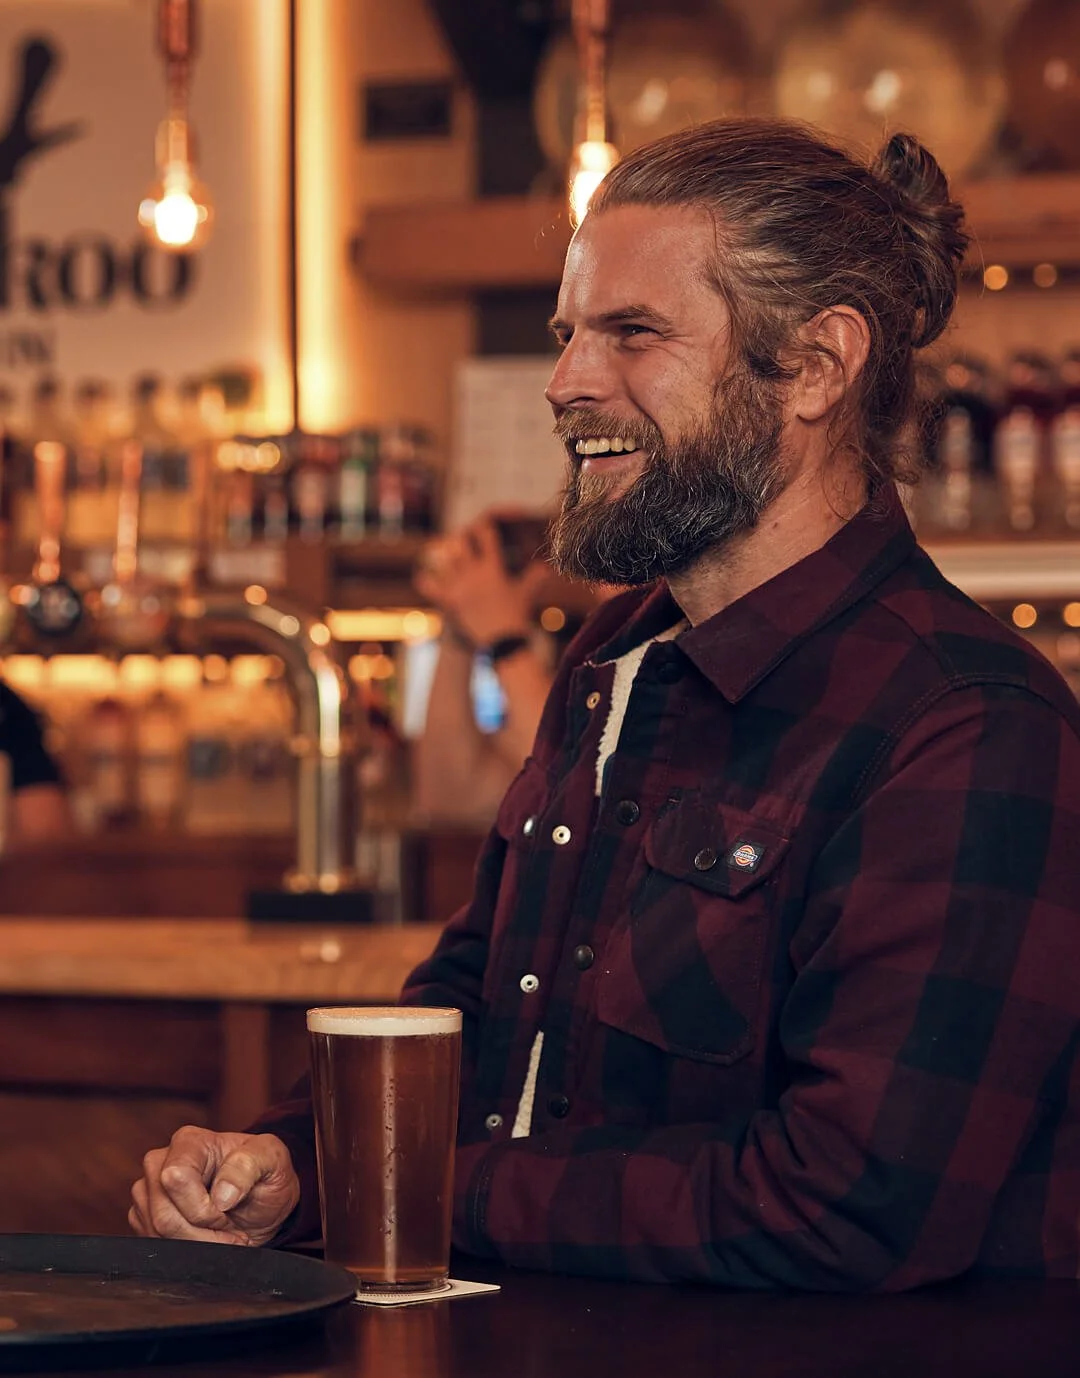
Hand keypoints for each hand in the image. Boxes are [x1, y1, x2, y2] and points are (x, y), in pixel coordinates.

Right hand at [129, 1124, 299, 1246]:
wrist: (260, 1201)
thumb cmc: (265, 1175)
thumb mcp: (272, 1160)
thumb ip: (250, 1165)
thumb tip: (221, 1194)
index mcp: (189, 1141)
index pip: (175, 1178)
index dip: (202, 1207)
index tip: (227, 1211)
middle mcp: (161, 1161)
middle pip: (163, 1214)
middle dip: (202, 1233)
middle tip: (230, 1229)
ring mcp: (148, 1189)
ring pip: (156, 1233)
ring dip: (196, 1244)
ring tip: (222, 1233)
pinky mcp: (144, 1215)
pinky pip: (152, 1242)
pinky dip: (184, 1250)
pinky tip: (206, 1238)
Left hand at [415, 515, 547, 648]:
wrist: (503, 642)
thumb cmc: (517, 616)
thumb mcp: (526, 594)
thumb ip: (534, 578)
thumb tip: (545, 569)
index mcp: (493, 567)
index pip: (486, 535)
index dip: (483, 526)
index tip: (482, 527)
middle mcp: (474, 573)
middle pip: (460, 543)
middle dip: (462, 539)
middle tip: (463, 540)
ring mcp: (460, 587)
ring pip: (444, 561)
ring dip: (445, 557)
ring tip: (445, 554)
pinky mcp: (450, 602)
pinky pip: (429, 586)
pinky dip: (425, 581)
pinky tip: (424, 576)